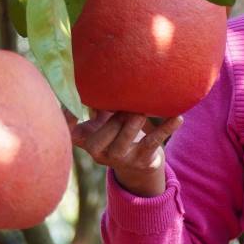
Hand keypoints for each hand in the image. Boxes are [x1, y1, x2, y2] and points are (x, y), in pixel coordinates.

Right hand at [64, 108, 184, 197]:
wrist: (138, 166)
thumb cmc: (117, 133)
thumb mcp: (104, 120)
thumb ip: (100, 104)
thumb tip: (98, 77)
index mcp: (86, 139)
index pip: (70, 134)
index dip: (66, 122)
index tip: (68, 108)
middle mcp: (99, 153)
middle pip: (99, 140)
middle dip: (112, 120)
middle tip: (125, 105)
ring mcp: (120, 159)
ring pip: (121, 145)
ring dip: (130, 126)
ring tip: (140, 111)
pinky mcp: (142, 161)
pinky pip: (153, 143)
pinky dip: (166, 128)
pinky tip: (177, 117)